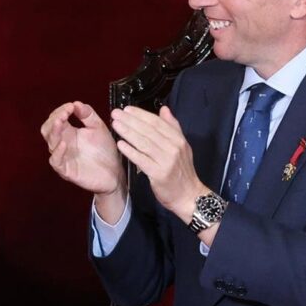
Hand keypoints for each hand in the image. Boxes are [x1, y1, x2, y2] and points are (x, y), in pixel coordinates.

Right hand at [42, 101, 126, 218]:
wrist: (115, 173)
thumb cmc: (105, 151)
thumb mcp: (98, 128)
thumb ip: (88, 115)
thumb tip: (76, 103)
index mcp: (69, 133)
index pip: (56, 119)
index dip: (60, 111)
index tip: (71, 106)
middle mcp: (63, 143)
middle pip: (47, 130)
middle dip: (53, 119)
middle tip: (64, 113)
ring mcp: (63, 157)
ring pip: (50, 143)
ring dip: (54, 131)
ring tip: (61, 122)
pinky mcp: (66, 170)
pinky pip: (56, 161)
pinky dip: (58, 152)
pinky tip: (64, 143)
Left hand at [110, 105, 206, 220]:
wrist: (189, 196)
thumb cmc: (182, 171)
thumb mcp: (182, 146)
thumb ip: (172, 127)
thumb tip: (164, 109)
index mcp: (178, 139)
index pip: (157, 122)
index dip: (141, 115)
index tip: (127, 109)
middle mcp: (173, 148)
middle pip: (149, 131)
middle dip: (131, 121)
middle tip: (116, 113)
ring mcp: (166, 161)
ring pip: (144, 143)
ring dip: (128, 132)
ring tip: (116, 125)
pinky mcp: (159, 174)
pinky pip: (142, 159)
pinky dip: (130, 151)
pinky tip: (120, 144)